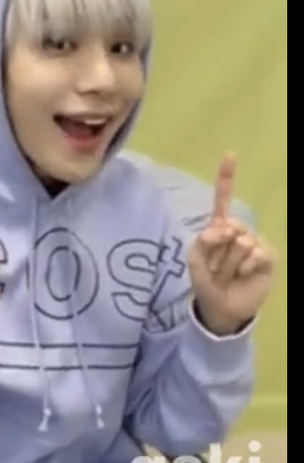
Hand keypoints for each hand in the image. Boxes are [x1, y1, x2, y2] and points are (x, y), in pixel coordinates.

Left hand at [188, 154, 276, 334]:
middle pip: (230, 225)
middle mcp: (239, 231)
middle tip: (216, 266)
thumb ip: (203, 240)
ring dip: (229, 263)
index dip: (226, 177)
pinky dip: (245, 266)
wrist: (221, 308)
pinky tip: (242, 274)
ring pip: (242, 242)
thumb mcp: (195, 260)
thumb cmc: (206, 281)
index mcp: (219, 227)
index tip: (230, 155)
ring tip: (228, 274)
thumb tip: (223, 228)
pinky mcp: (268, 257)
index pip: (222, 199)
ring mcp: (255, 243)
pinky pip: (256, 253)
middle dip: (219, 248)